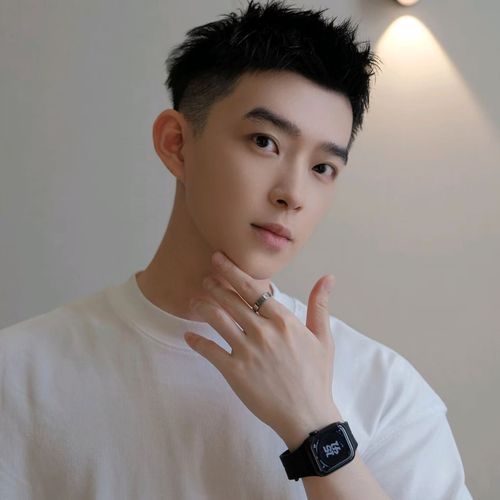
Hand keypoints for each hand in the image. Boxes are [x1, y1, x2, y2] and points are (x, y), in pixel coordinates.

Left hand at [184, 250, 337, 446]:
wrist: (307, 416)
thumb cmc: (316, 376)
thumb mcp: (323, 338)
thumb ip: (319, 306)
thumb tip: (328, 277)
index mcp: (283, 320)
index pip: (253, 289)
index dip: (232, 272)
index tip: (219, 260)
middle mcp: (262, 331)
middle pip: (230, 301)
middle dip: (214, 285)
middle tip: (205, 278)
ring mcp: (246, 351)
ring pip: (217, 320)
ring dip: (203, 307)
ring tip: (194, 301)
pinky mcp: (234, 372)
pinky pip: (210, 351)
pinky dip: (197, 342)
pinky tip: (188, 336)